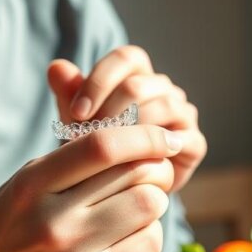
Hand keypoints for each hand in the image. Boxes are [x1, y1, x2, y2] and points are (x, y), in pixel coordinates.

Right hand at [0, 125, 181, 251]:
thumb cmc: (11, 221)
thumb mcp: (28, 179)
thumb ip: (75, 154)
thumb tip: (141, 132)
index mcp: (33, 183)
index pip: (103, 146)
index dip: (144, 136)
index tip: (164, 137)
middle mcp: (54, 219)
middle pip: (136, 174)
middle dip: (155, 167)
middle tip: (152, 171)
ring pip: (150, 207)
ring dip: (154, 199)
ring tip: (137, 202)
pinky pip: (149, 244)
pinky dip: (149, 231)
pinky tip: (131, 231)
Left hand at [47, 45, 206, 191]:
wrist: (119, 194)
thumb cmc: (97, 152)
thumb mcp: (78, 124)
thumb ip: (68, 94)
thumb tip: (55, 66)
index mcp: (138, 75)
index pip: (126, 58)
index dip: (100, 81)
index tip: (77, 112)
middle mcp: (164, 90)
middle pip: (140, 84)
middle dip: (109, 112)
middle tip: (88, 140)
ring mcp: (184, 114)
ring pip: (162, 107)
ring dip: (131, 131)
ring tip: (107, 154)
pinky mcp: (195, 144)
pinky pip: (180, 139)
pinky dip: (154, 152)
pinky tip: (132, 166)